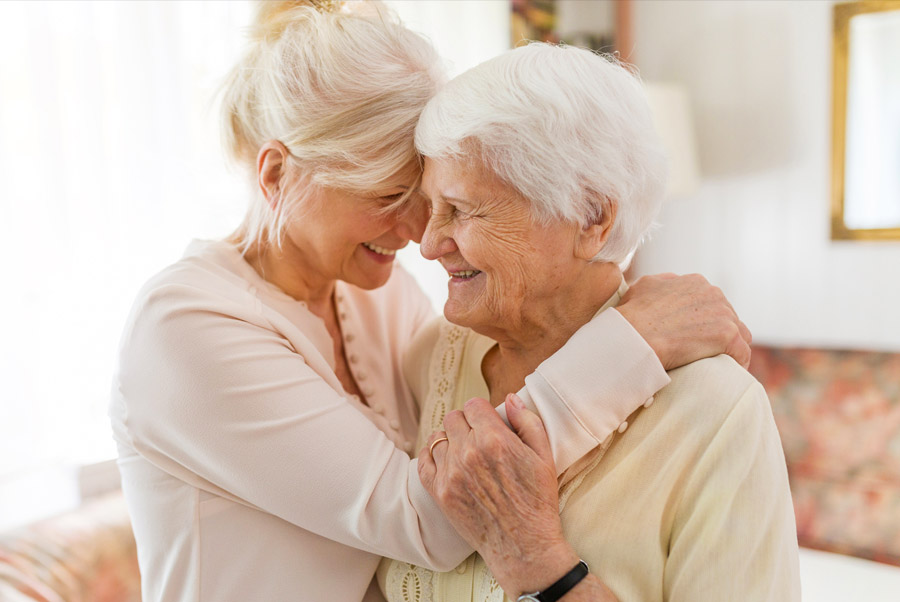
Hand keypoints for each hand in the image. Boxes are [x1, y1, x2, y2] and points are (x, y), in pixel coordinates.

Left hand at [418, 395, 577, 597]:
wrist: (523, 547)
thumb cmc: (538, 502)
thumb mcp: (544, 457)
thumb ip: (527, 422)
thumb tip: (509, 398)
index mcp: (494, 439)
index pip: (473, 405)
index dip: (482, 412)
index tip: (489, 423)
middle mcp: (468, 453)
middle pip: (453, 418)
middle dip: (466, 423)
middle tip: (478, 437)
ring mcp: (451, 473)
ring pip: (437, 437)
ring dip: (450, 439)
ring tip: (464, 451)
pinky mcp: (440, 493)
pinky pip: (423, 460)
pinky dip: (432, 456)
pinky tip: (446, 461)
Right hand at [617, 273, 751, 369]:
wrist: (633, 336)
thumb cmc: (632, 315)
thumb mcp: (644, 286)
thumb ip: (663, 284)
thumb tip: (668, 286)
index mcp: (695, 282)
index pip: (712, 302)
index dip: (706, 320)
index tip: (696, 335)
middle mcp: (713, 293)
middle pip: (728, 317)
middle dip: (718, 334)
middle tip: (705, 352)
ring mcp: (723, 313)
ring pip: (740, 334)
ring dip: (730, 348)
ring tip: (718, 364)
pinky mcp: (728, 334)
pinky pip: (742, 353)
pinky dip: (736, 363)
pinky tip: (727, 373)